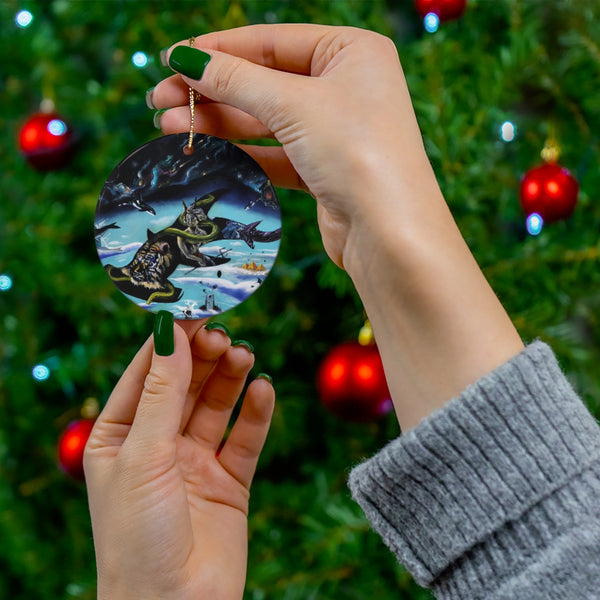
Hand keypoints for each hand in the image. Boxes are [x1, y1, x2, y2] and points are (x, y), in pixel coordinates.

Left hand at [84, 318, 274, 599]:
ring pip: (216, 405)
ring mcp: (194, 462)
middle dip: (203, 358)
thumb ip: (162, 393)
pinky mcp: (229, 481)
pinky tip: (263, 391)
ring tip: (244, 356)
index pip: (146, 374)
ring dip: (230, 378)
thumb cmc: (138, 537)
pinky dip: (256, 413)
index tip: (194, 309)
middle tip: (224, 334)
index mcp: (120, 436)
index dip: (170, 341)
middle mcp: (157, 445)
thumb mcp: (144, 455)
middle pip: (185, 385)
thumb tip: (172, 333)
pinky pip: (245, 438)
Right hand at [150, 24, 431, 270]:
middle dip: (211, 91)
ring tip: (168, 127)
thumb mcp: (293, 104)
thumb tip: (185, 58)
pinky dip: (241, 152)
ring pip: (266, 120)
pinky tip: (204, 151)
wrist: (390, 234)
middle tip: (159, 100)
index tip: (171, 59)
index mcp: (351, 51)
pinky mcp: (325, 169)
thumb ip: (237, 80)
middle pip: (264, 81)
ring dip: (218, 123)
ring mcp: (336, 130)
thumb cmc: (356, 152)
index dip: (218, 50)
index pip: (272, 41)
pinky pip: (275, 153)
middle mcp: (346, 86)